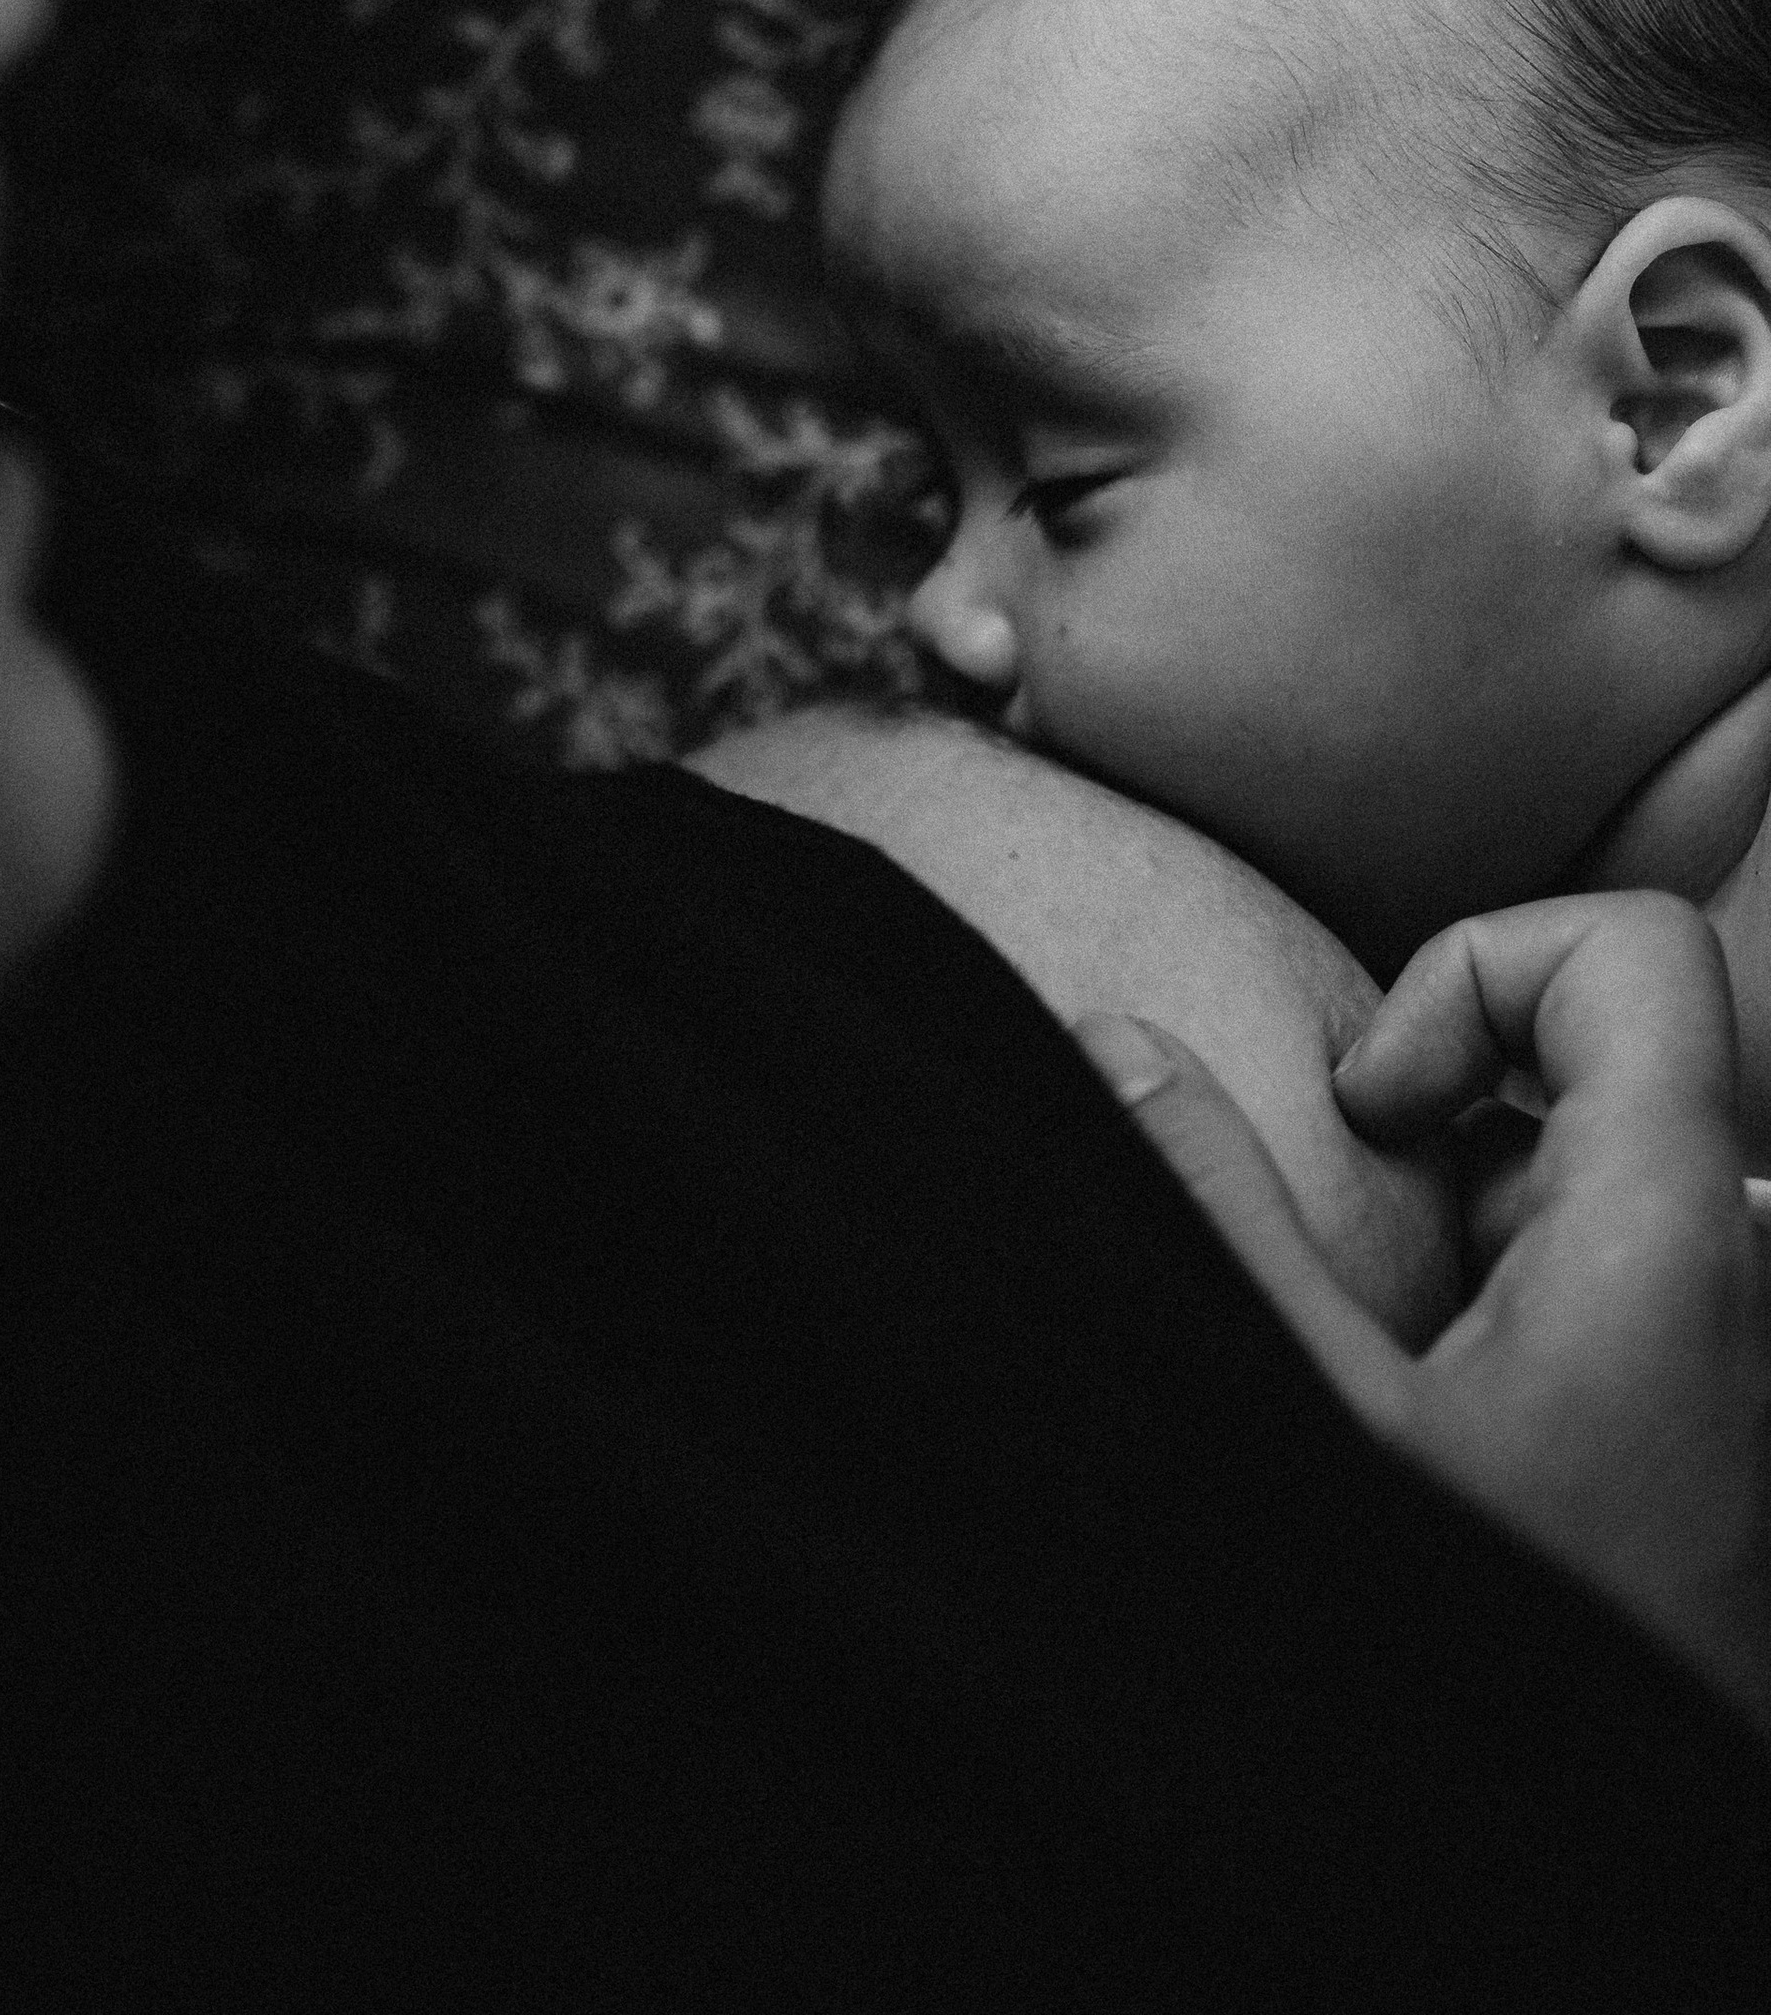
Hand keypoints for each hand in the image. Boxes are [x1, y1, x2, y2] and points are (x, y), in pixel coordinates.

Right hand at [1081, 891, 1770, 1742]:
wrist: (1604, 1876)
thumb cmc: (1489, 1661)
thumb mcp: (1312, 1422)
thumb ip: (1207, 1202)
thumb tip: (1115, 1037)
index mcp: (1671, 1236)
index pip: (1626, 948)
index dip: (1475, 967)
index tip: (1370, 1106)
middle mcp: (1731, 1273)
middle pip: (1602, 1052)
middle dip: (1445, 1107)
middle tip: (1355, 1214)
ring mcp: (1725, 1352)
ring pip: (1594, 1173)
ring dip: (1465, 1214)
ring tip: (1387, 1345)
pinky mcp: (1700, 1426)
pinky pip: (1606, 1277)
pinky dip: (1501, 1293)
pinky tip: (1430, 1410)